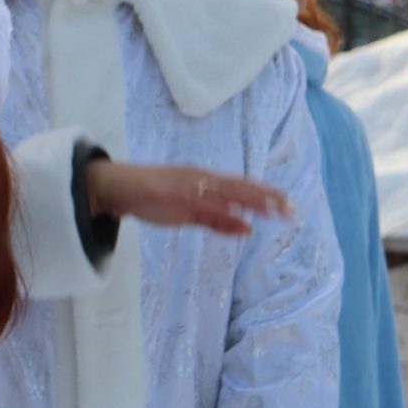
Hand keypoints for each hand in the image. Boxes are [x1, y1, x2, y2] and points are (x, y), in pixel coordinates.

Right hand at [86, 161, 289, 235]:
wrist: (116, 186)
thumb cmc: (152, 197)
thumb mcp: (190, 213)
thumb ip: (218, 222)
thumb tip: (248, 229)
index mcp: (205, 180)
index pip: (242, 187)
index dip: (265, 195)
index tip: (287, 204)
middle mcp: (201, 178)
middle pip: (240, 188)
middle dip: (266, 198)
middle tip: (290, 208)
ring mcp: (188, 185)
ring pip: (226, 193)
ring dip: (250, 201)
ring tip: (273, 209)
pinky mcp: (174, 195)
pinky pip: (202, 203)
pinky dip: (221, 209)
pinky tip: (237, 215)